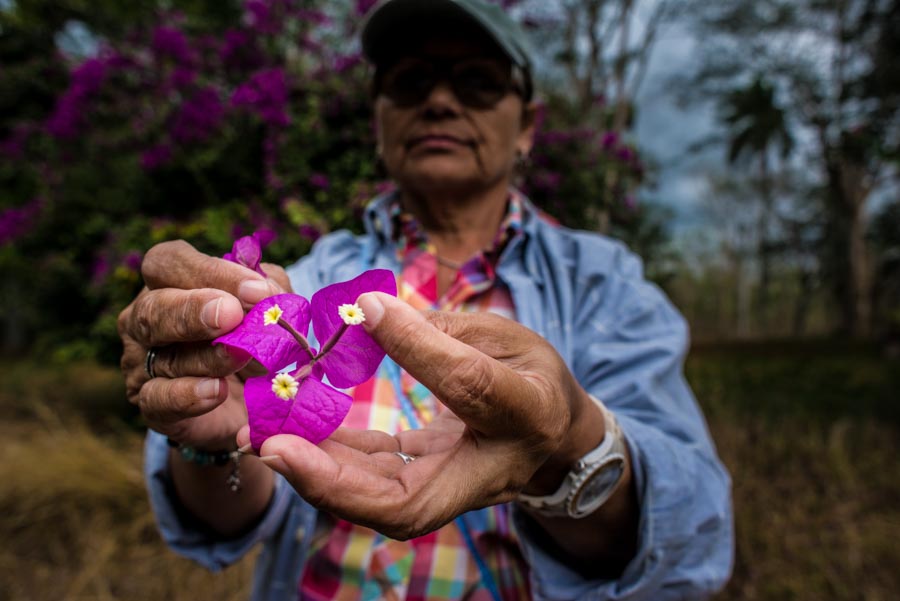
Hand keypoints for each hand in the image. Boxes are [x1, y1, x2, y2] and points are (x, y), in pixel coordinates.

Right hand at [118, 240, 288, 448]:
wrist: (253, 396)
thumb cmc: (254, 336)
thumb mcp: (267, 306)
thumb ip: (269, 293)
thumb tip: (269, 295)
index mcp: (169, 281)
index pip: (170, 262)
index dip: (210, 271)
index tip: (255, 290)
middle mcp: (146, 318)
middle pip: (153, 308)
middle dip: (192, 310)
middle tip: (231, 315)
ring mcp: (142, 363)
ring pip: (164, 357)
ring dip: (208, 356)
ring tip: (241, 355)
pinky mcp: (151, 403)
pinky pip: (158, 399)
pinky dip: (187, 395)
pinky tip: (215, 391)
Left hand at [242, 291, 603, 539]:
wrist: (552, 434)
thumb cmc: (532, 375)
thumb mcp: (506, 336)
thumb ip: (442, 330)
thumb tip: (368, 312)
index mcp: (525, 410)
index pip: (471, 386)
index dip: (421, 351)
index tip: (370, 311)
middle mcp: (490, 469)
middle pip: (410, 502)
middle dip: (333, 483)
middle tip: (271, 446)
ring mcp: (456, 490)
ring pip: (381, 505)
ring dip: (317, 476)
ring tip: (264, 437)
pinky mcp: (428, 488)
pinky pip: (376, 486)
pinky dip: (331, 464)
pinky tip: (294, 435)